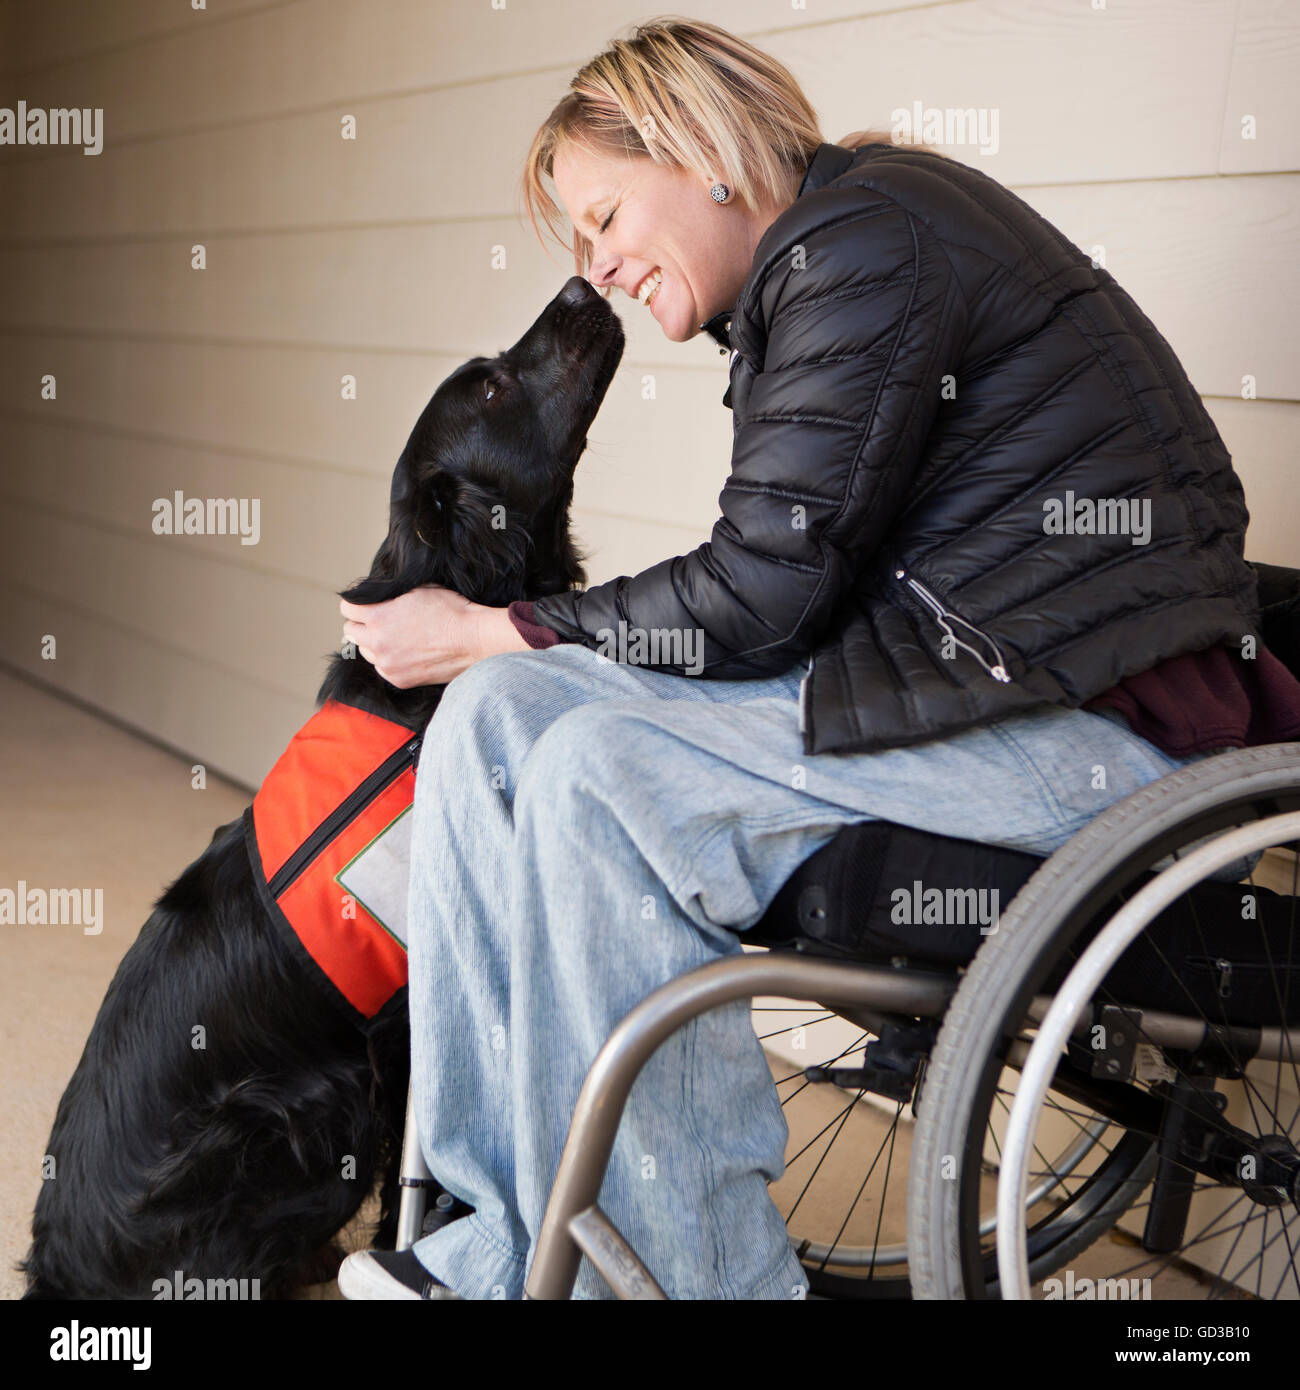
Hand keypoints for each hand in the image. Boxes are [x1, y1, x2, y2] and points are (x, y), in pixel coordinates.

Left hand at [339, 587, 529, 687]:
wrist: (473, 640)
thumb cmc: (451, 612)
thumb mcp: (417, 590)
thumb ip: (391, 595)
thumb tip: (379, 597)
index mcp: (378, 617)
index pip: (347, 608)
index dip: (355, 603)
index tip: (362, 605)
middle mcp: (377, 642)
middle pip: (350, 631)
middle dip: (361, 624)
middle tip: (378, 621)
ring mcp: (387, 664)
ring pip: (366, 651)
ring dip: (374, 643)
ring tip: (395, 638)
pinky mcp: (399, 680)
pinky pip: (382, 668)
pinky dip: (389, 660)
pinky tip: (405, 652)